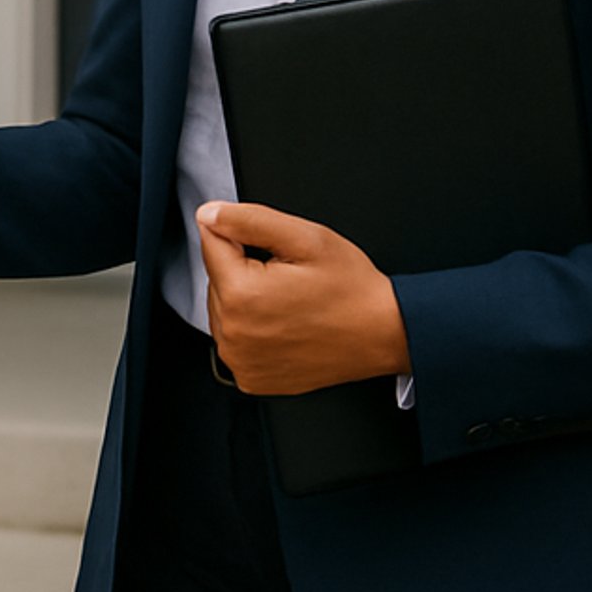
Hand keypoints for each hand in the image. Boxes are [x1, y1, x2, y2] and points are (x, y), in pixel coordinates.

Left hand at [197, 200, 410, 394]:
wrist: (384, 333)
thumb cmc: (351, 288)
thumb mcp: (305, 238)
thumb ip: (248, 220)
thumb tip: (207, 214)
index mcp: (242, 295)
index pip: (211, 241)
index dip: (243, 235)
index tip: (274, 250)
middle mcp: (233, 335)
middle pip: (215, 276)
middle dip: (243, 268)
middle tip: (288, 276)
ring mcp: (241, 361)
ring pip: (222, 307)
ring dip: (245, 298)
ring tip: (289, 301)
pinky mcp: (250, 377)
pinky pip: (234, 337)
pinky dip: (251, 327)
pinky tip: (283, 324)